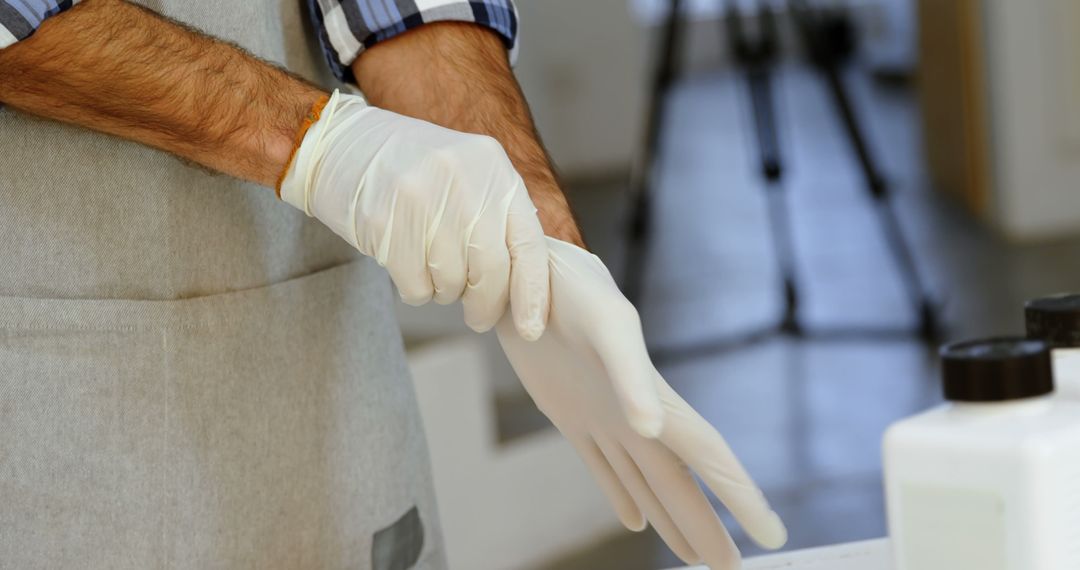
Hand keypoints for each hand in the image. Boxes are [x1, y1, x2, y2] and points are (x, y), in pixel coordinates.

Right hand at [280, 90, 548, 338]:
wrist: (339, 144)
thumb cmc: (411, 170)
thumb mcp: (466, 175)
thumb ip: (497, 216)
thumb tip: (528, 285)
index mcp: (492, 166)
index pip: (528, 241)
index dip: (533, 292)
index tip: (530, 328)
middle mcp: (462, 177)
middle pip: (491, 268)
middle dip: (487, 305)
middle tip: (478, 317)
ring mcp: (421, 196)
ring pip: (451, 281)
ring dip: (445, 292)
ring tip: (433, 269)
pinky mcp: (383, 219)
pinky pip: (415, 285)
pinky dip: (416, 290)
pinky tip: (408, 266)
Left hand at [496, 238, 787, 568]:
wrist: (519, 269)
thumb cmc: (565, 284)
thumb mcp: (602, 322)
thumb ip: (630, 376)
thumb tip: (653, 431)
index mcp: (652, 394)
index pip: (706, 454)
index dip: (740, 496)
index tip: (772, 536)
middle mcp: (635, 412)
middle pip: (680, 481)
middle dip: (709, 526)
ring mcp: (603, 415)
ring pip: (645, 481)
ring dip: (672, 519)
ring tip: (694, 557)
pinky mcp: (569, 414)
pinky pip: (601, 467)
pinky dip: (620, 496)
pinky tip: (635, 520)